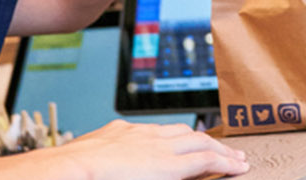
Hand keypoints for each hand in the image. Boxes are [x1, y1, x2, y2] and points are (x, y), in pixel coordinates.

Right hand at [0, 120, 248, 179]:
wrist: (68, 168)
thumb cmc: (69, 171)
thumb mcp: (87, 161)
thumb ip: (103, 162)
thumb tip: (101, 168)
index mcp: (120, 133)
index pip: (158, 133)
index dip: (178, 138)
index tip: (188, 143)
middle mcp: (143, 134)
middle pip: (184, 133)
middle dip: (206, 141)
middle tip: (223, 149)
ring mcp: (158, 146)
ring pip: (201, 143)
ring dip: (221, 151)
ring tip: (236, 160)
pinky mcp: (170, 164)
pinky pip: (205, 160)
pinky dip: (224, 162)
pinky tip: (237, 167)